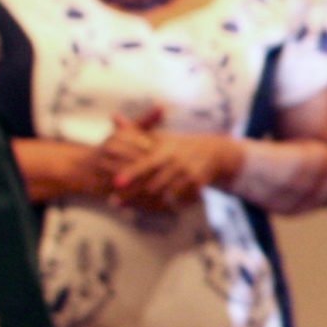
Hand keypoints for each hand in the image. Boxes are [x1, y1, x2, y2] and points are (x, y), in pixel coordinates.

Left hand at [107, 130, 240, 212]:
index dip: (131, 173)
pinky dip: (164, 206)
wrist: (213, 151)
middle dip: (133, 194)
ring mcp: (189, 175)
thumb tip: (113, 117)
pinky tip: (151, 209)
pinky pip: (179, 201)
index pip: (146, 163)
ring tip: (129, 207)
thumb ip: (136, 130)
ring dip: (146, 204)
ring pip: (164, 195)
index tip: (116, 182)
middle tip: (114, 202)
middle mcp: (178, 163)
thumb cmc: (178, 144)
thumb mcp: (160, 136)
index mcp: (167, 150)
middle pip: (153, 184)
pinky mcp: (198, 186)